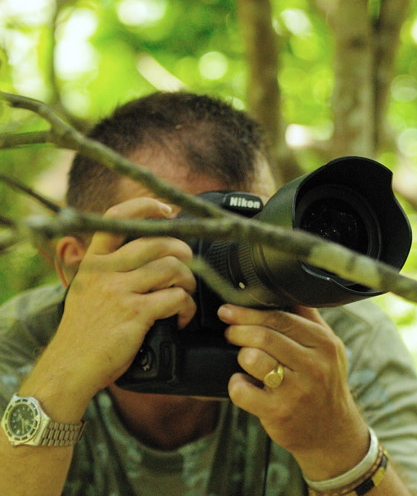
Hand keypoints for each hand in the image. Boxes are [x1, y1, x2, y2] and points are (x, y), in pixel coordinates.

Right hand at [39, 198, 196, 410]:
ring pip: (172, 266)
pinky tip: (181, 317)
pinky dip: (186, 307)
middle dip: (184, 251)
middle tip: (188, 266)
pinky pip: (175, 297)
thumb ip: (109, 269)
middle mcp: (105, 271)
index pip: (116, 218)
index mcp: (93, 262)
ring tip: (185, 293)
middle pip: (157, 241)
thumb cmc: (84, 332)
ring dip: (188, 280)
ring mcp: (120, 291)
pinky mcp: (135, 313)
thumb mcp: (87, 290)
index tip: (169, 211)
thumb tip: (146, 250)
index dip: (145, 206)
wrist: (70, 367)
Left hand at [219, 304, 370, 479]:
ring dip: (241, 356)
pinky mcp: (280, 412)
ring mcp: (297, 390)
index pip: (281, 317)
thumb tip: (280, 291)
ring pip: (252, 359)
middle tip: (230, 332)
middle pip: (264, 336)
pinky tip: (243, 383)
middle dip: (238, 330)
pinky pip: (242, 390)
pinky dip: (236, 384)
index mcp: (325, 344)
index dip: (250, 312)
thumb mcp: (328, 349)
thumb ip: (308, 320)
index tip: (229, 309)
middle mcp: (314, 365)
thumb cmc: (324, 383)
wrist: (332, 431)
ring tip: (245, 359)